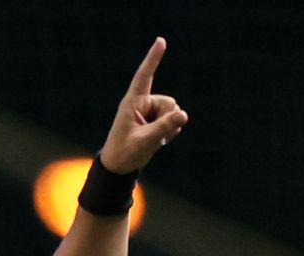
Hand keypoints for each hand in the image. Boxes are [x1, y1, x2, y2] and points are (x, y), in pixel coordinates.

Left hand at [99, 37, 188, 174]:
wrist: (120, 166)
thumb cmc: (125, 152)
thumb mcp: (145, 141)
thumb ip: (164, 128)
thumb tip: (184, 115)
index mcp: (132, 102)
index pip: (145, 76)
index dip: (153, 58)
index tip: (161, 41)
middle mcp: (142, 102)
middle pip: (169, 102)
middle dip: (168, 119)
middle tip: (152, 136)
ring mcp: (150, 111)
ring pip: (174, 111)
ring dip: (169, 127)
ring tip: (153, 139)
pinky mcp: (156, 119)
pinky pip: (174, 120)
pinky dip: (171, 131)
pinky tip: (159, 140)